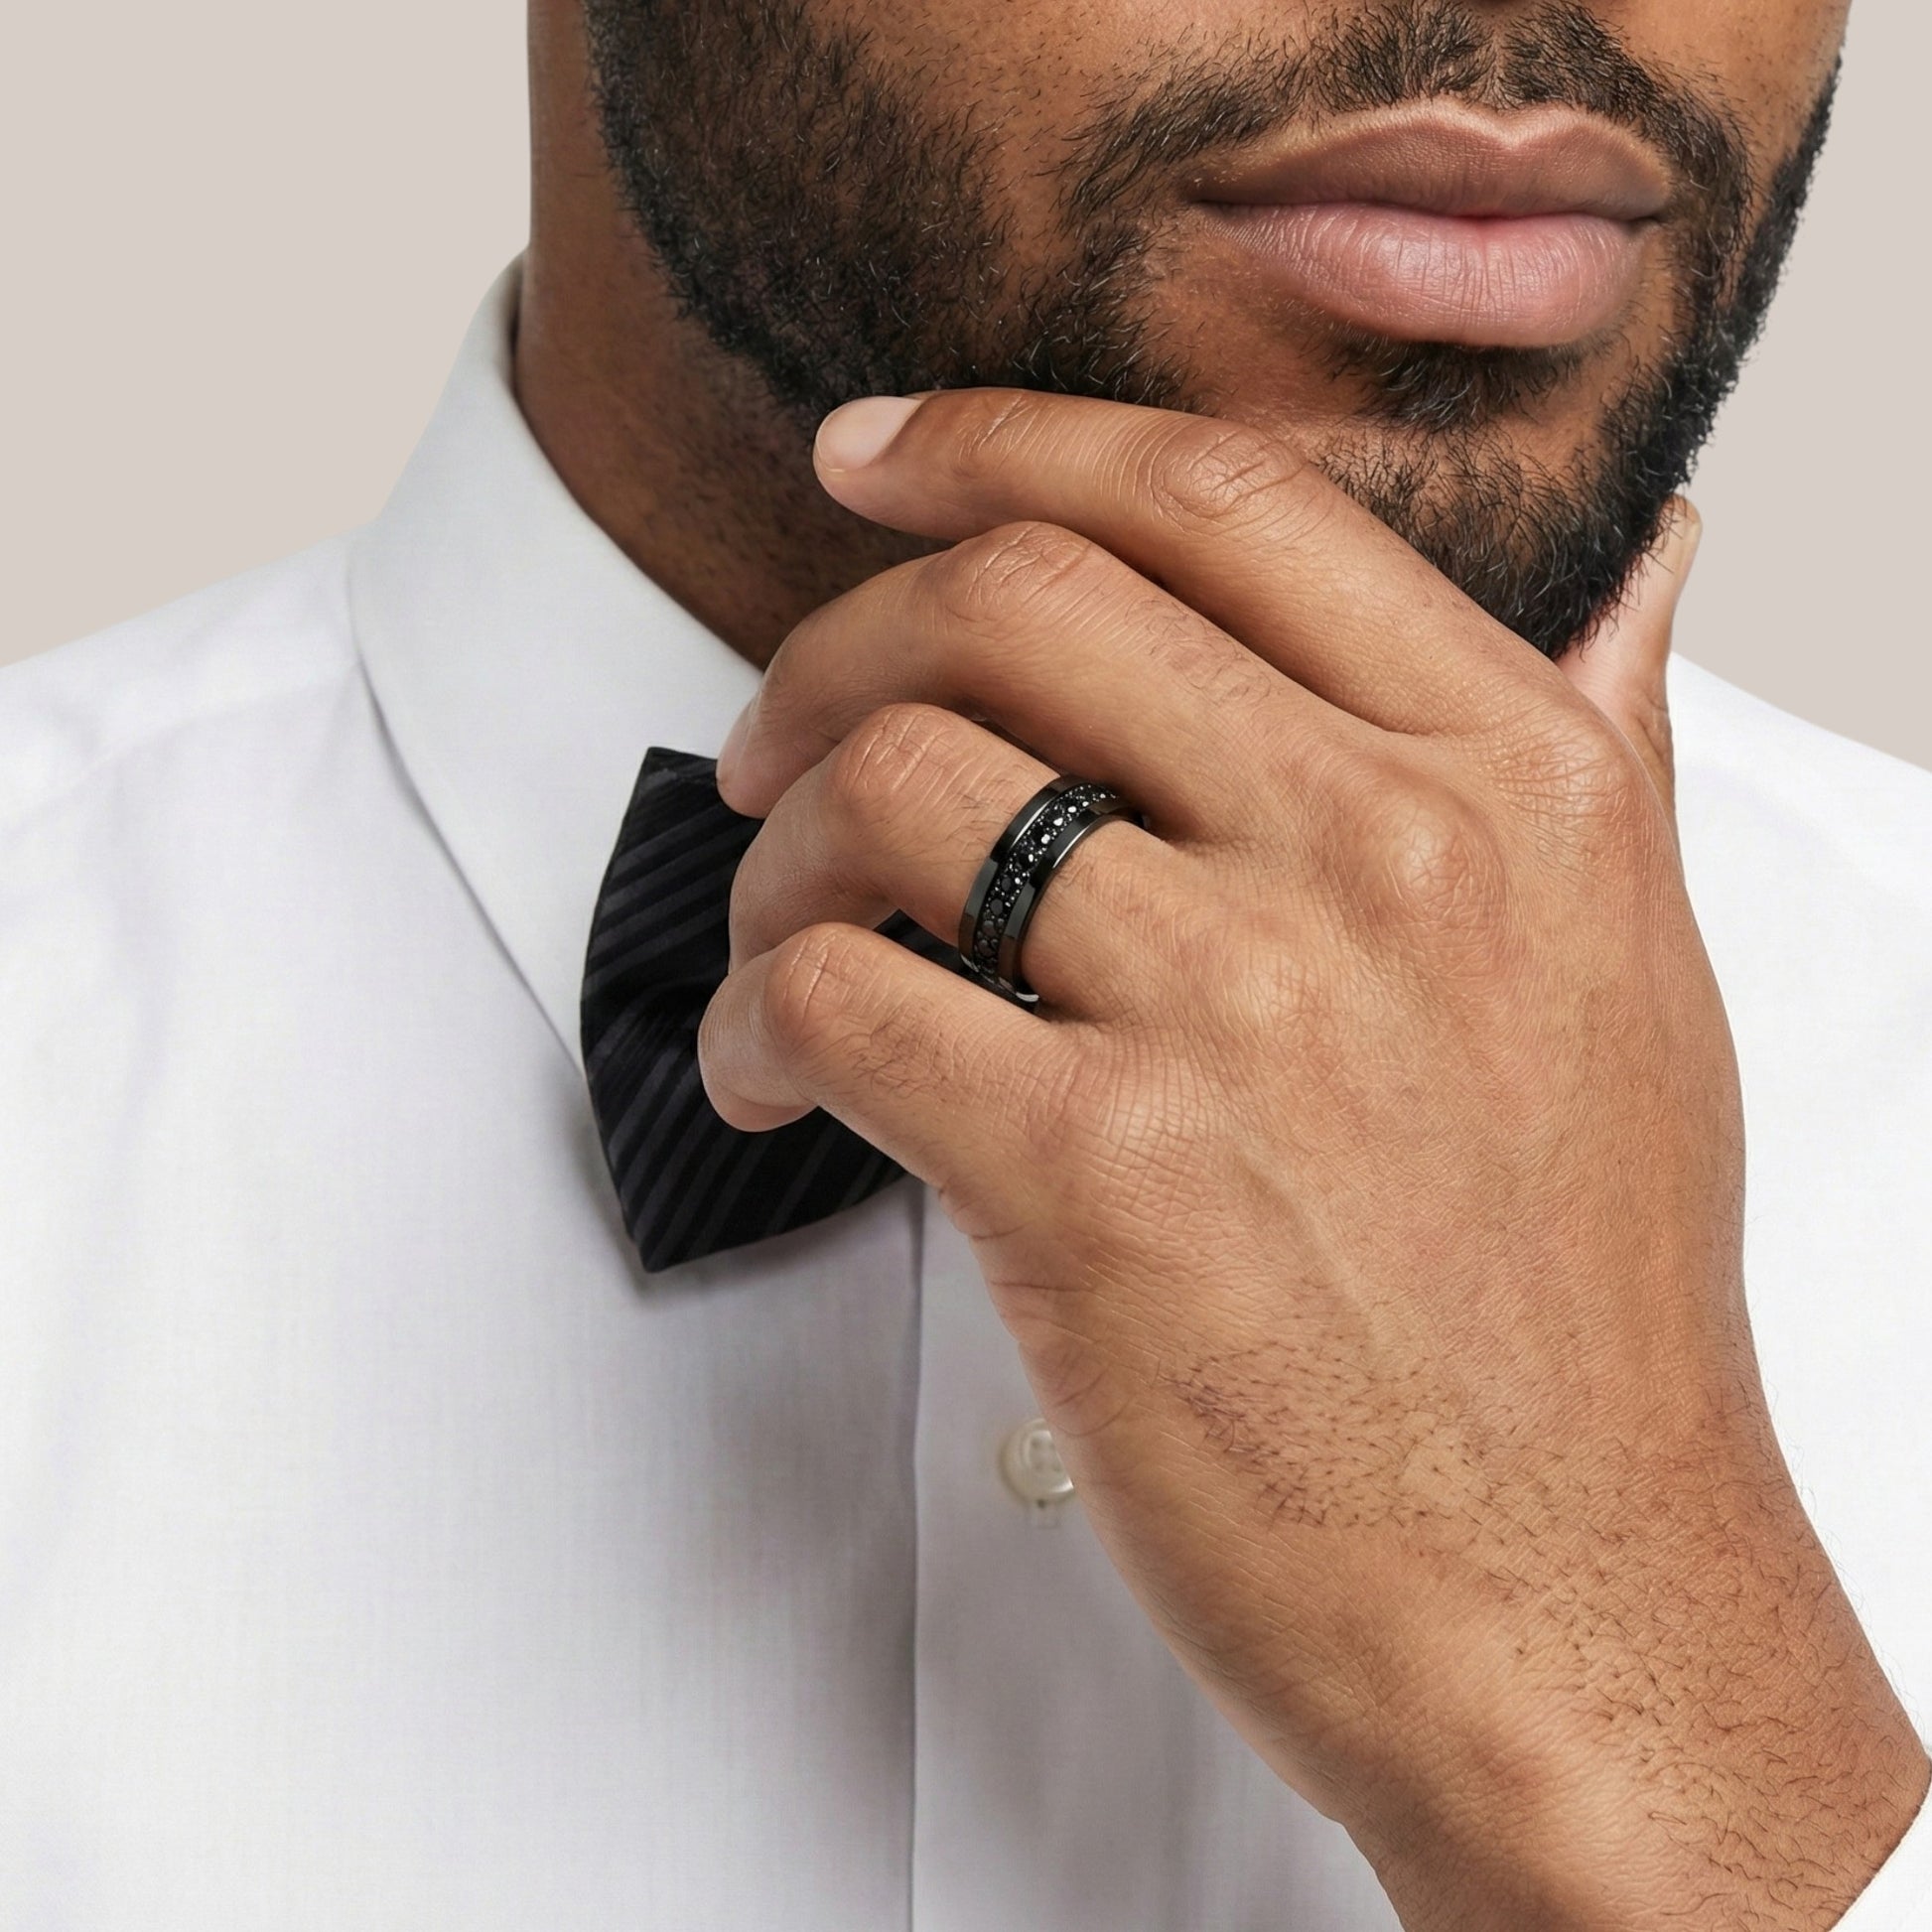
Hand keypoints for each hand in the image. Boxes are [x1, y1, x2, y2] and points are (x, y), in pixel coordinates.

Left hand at [701, 389, 1927, 1928]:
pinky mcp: (1102, 1173)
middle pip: (1016, 600)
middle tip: (777, 735)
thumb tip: (1631, 571)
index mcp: (1515, 777)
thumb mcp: (1635, 981)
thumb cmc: (1583, 1324)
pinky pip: (839, 994)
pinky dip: (755, 1015)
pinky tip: (770, 1073)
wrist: (1573, 1602)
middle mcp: (1386, 852)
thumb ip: (1602, 748)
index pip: (1216, 499)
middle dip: (839, 638)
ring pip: (897, 783)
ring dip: (776, 852)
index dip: (1004, 440)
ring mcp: (1242, 1004)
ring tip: (772, 941)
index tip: (882, 461)